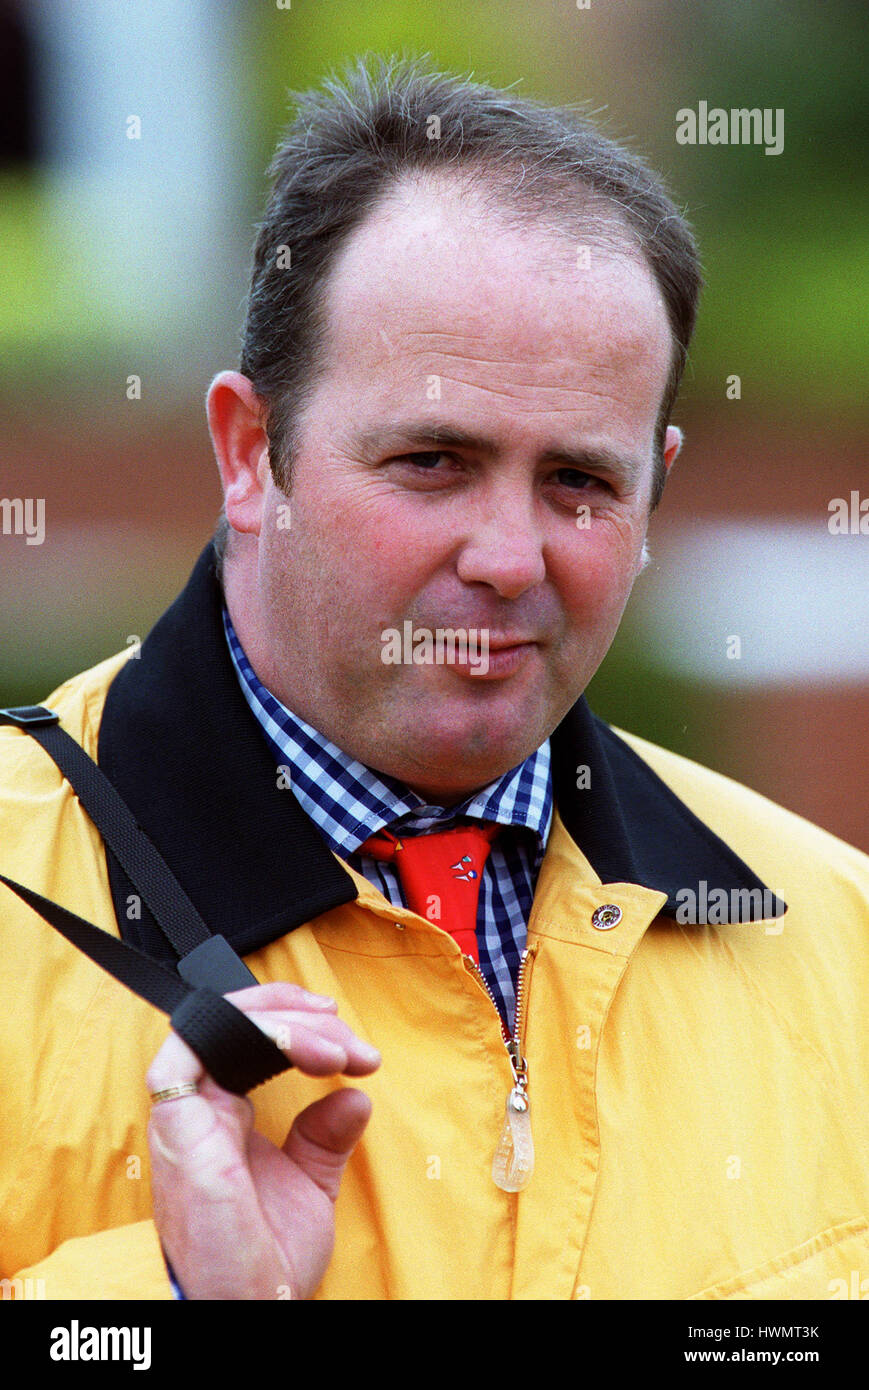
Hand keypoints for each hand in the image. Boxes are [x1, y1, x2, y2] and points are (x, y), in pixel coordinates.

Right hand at [146, 982, 379, 1299]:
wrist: (248, 1308)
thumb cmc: (264, 1263)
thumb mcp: (308, 1188)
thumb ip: (324, 1140)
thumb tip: (355, 1098)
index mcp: (225, 1116)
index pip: (251, 1040)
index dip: (301, 1026)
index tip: (355, 1049)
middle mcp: (202, 1107)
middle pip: (238, 1022)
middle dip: (302, 1016)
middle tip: (352, 1044)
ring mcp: (187, 1112)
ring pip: (221, 1023)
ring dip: (287, 1020)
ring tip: (338, 1049)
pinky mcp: (179, 1122)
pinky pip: (197, 1045)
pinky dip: (254, 1030)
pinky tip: (304, 1049)